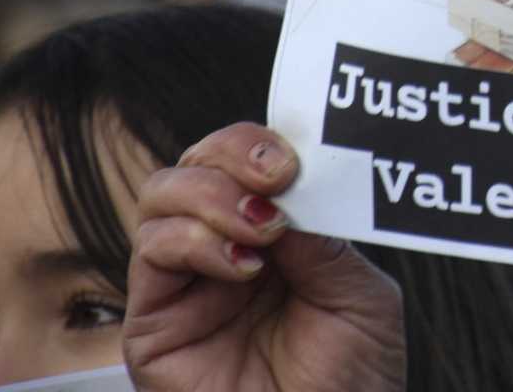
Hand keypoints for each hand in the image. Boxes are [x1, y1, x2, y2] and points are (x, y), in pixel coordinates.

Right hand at [123, 123, 405, 390]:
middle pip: (197, 162)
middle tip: (275, 179)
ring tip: (264, 232)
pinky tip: (243, 266)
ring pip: (163, 193)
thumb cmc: (352, 381)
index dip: (262, 144)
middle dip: (233, 153)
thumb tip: (287, 187)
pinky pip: (151, 250)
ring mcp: (186, 285)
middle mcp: (225, 251)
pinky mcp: (152, 324)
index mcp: (278, 236)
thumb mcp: (360, 296)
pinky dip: (194, 240)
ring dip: (214, 196)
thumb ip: (324, 237)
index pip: (248, 161)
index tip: (294, 158)